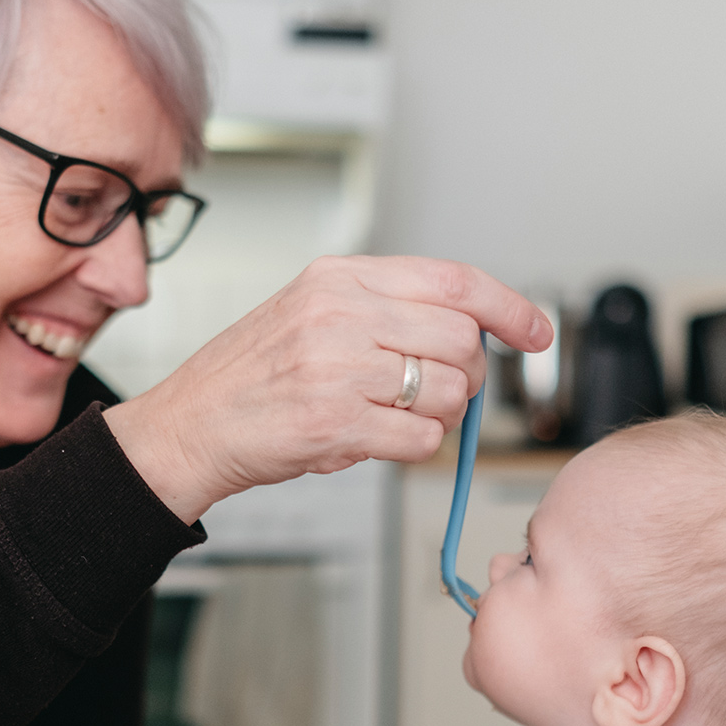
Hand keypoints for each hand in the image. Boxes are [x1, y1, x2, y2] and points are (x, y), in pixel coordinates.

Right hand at [104, 255, 551, 522]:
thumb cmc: (255, 374)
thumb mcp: (317, 312)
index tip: (535, 330)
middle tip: (436, 392)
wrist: (189, 425)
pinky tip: (375, 440)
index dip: (508, 306)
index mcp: (342, 277)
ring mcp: (337, 367)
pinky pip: (421, 441)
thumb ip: (391, 312)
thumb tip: (474, 331)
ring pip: (447, 393)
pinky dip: (413, 449)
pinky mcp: (333, 422)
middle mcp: (342, 313)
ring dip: (437, 417)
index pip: (454, 281)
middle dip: (466, 376)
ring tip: (394, 417)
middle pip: (462, 341)